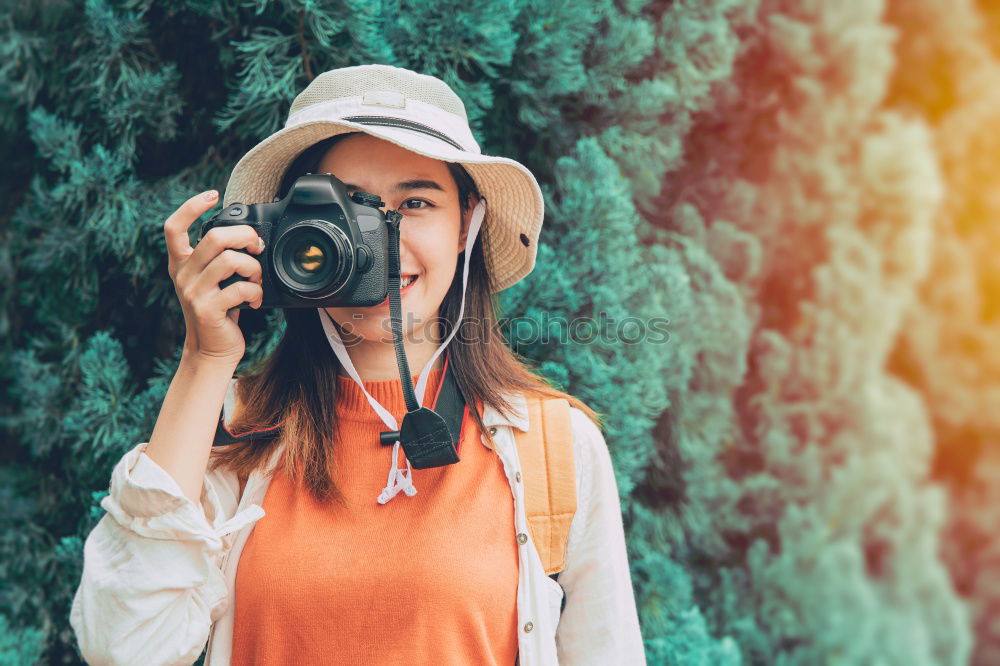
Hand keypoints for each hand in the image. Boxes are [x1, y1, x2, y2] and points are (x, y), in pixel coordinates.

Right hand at [164, 190, 264, 364]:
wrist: (212, 349)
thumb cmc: (220, 311)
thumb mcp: (212, 281)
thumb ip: (219, 258)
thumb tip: (250, 236)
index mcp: (182, 263)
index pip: (173, 227)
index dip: (190, 206)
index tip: (212, 194)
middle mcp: (182, 275)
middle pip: (214, 237)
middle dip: (244, 236)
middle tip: (257, 247)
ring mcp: (193, 292)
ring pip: (230, 260)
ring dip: (253, 267)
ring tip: (256, 280)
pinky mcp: (207, 309)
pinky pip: (240, 289)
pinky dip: (256, 293)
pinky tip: (255, 302)